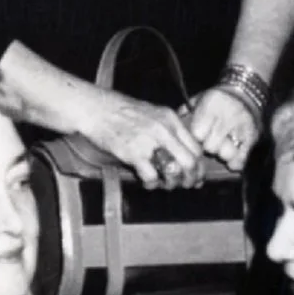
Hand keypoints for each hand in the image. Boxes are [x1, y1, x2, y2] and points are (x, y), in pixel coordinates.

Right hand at [73, 87, 206, 189]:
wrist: (95, 109)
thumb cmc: (120, 111)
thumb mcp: (152, 113)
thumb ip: (168, 130)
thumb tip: (182, 151)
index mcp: (171, 119)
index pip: (196, 146)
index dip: (199, 165)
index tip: (196, 175)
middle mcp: (164, 129)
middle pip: (190, 161)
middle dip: (191, 178)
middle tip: (187, 185)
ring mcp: (149, 141)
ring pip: (175, 171)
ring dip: (173, 183)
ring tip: (166, 184)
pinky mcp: (133, 153)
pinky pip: (152, 177)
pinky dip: (152, 184)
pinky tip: (148, 182)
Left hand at [181, 86, 260, 170]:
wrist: (245, 91)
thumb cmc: (218, 99)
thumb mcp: (201, 98)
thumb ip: (187, 111)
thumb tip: (176, 124)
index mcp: (212, 106)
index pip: (198, 134)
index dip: (197, 137)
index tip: (199, 135)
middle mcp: (227, 116)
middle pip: (211, 146)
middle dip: (209, 146)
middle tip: (211, 141)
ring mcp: (241, 128)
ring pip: (226, 154)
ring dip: (222, 154)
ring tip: (222, 147)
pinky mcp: (252, 137)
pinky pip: (241, 158)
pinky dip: (235, 162)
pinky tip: (232, 161)